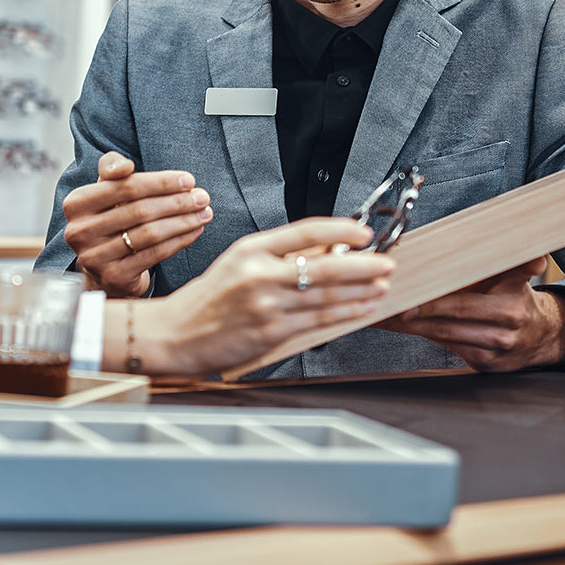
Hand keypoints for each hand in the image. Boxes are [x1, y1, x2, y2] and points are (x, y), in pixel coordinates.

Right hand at [63, 151, 212, 296]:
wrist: (104, 266)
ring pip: (149, 233)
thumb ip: (111, 168)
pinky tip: (195, 231)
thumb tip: (125, 166)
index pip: (125, 186)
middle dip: (177, 201)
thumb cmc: (111, 218)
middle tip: (203, 197)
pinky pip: (154, 254)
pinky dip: (179, 241)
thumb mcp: (106, 190)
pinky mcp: (113, 276)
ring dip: (183, 221)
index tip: (189, 179)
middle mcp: (79, 231)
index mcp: (76, 203)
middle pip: (140, 210)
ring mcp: (95, 256)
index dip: (160, 182)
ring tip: (205, 213)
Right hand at [107, 217, 393, 376]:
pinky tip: (361, 307)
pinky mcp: (271, 332)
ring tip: (381, 284)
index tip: (363, 233)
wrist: (178, 333)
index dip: (340, 231)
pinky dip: (345, 313)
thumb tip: (325, 250)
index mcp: (251, 249)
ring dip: (361, 290)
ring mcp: (266, 304)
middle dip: (363, 264)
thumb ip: (280, 256)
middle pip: (324, 266)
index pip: (306, 232)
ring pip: (326, 296)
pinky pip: (318, 320)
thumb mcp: (239, 263)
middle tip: (385, 261)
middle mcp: (259, 273)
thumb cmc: (209, 299)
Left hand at [379, 256, 564, 371]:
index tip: (406, 299)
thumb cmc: (519, 298)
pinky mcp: (481, 364)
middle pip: (445, 324)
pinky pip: (444, 347)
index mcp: (507, 310)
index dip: (430, 304)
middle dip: (411, 315)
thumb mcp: (519, 276)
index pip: (460, 305)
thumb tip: (535, 255)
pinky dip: (420, 334)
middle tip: (385, 304)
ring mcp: (489, 352)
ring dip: (409, 327)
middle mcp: (498, 334)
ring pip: (440, 337)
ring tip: (384, 314)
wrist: (543, 336)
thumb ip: (520, 262)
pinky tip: (400, 325)